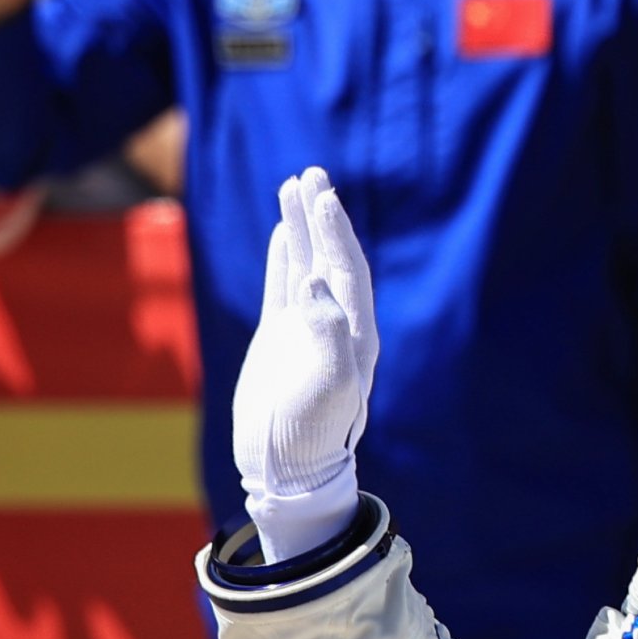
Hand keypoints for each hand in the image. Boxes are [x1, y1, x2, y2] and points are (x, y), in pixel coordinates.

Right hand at [236, 167, 378, 559]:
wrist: (288, 465)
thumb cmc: (312, 432)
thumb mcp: (326, 385)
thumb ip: (325, 334)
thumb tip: (317, 283)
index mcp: (356, 333)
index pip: (347, 269)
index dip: (336, 231)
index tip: (323, 195)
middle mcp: (337, 325)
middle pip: (330, 257)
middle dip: (322, 216)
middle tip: (312, 173)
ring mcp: (308, 329)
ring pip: (305, 265)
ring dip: (301, 227)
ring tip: (294, 186)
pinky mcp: (281, 339)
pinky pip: (284, 286)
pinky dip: (285, 256)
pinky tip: (284, 232)